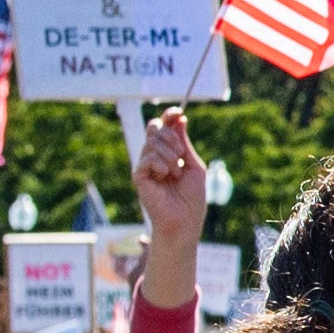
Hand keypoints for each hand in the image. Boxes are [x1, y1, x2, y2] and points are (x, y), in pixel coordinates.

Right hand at [133, 109, 209, 246]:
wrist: (185, 220)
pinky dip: (161, 165)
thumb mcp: (194, 165)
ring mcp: (145, 166)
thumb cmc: (192, 197)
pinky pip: (147, 159)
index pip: (164, 127)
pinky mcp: (139, 176)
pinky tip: (166, 177)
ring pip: (152, 142)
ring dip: (170, 156)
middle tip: (181, 154)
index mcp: (169, 152)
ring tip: (177, 173)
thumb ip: (184, 143)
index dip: (169, 116)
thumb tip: (180, 118)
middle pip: (155, 128)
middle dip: (170, 136)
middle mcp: (155, 156)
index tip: (177, 112)